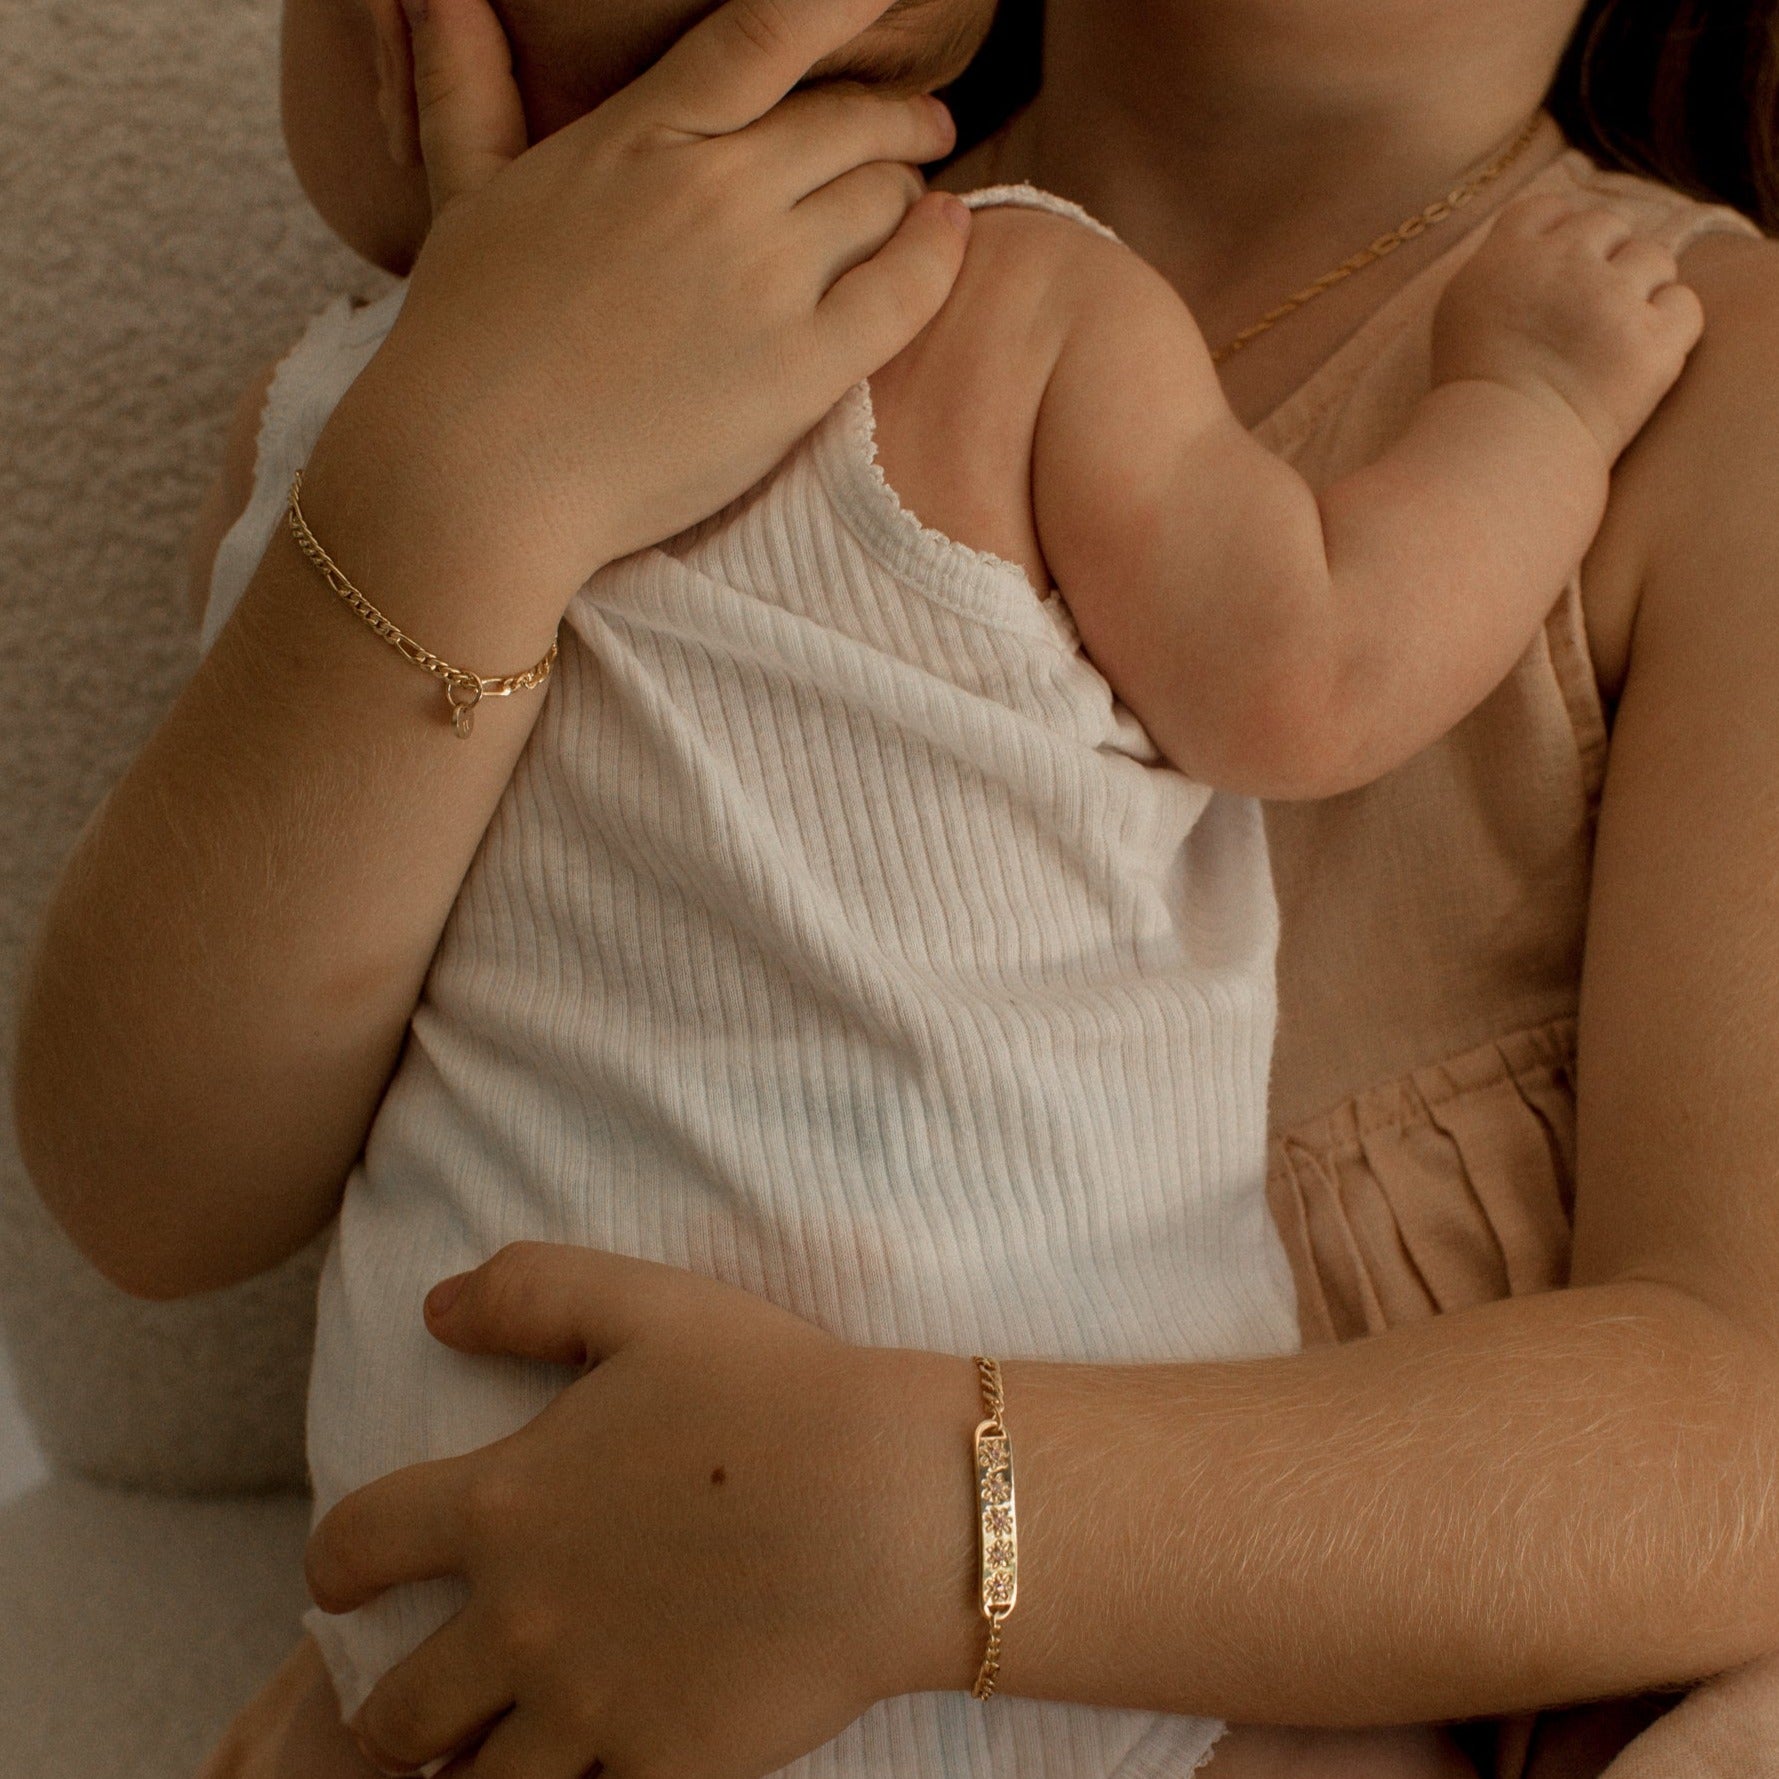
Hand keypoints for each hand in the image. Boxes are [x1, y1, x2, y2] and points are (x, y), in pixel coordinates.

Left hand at [304, 1243, 982, 1778]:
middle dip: (386, 1711)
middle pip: (393, 1711)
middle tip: (409, 1703)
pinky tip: (581, 1767)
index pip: (355, 1547)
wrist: (891, 1507)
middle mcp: (522, 1621)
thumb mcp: (650, 1304)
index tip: (344, 1574)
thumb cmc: (776, 1392)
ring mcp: (588, 1708)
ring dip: (464, 1771)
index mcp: (505, 1506)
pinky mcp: (661, 1767)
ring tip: (481, 1755)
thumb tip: (434, 1307)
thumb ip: (532, 1290)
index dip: (335, 1562)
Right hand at [305, 0, 970, 624]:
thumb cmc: (462, 343)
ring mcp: (763, 282)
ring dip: (908, 193)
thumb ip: (465, 84)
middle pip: (848, 124)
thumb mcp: (463, 193)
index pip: (765, 34)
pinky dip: (939, 255)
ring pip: (883, 200)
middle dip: (894, 118)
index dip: (842, 3)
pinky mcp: (800, 370)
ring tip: (914, 204)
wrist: (479, 476)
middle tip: (920, 129)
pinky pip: (907, 290)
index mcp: (640, 138)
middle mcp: (714, 193)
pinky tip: (948, 237)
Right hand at [1431, 193, 1703, 463]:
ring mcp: (1610, 301)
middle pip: (1607, 226)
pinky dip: (1671, 324)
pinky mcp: (1651, 342)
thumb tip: (1547, 244)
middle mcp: (1560, 266)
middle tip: (1592, 311)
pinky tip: (1643, 354)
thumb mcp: (1460, 319)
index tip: (1563, 267)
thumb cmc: (1471, 403)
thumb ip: (1500, 271)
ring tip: (1616, 336)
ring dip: (1641, 289)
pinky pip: (1684, 304)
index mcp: (1505, 258)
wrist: (1496, 460)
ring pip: (1654, 257)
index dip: (1562, 232)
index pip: (1548, 210)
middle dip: (1606, 260)